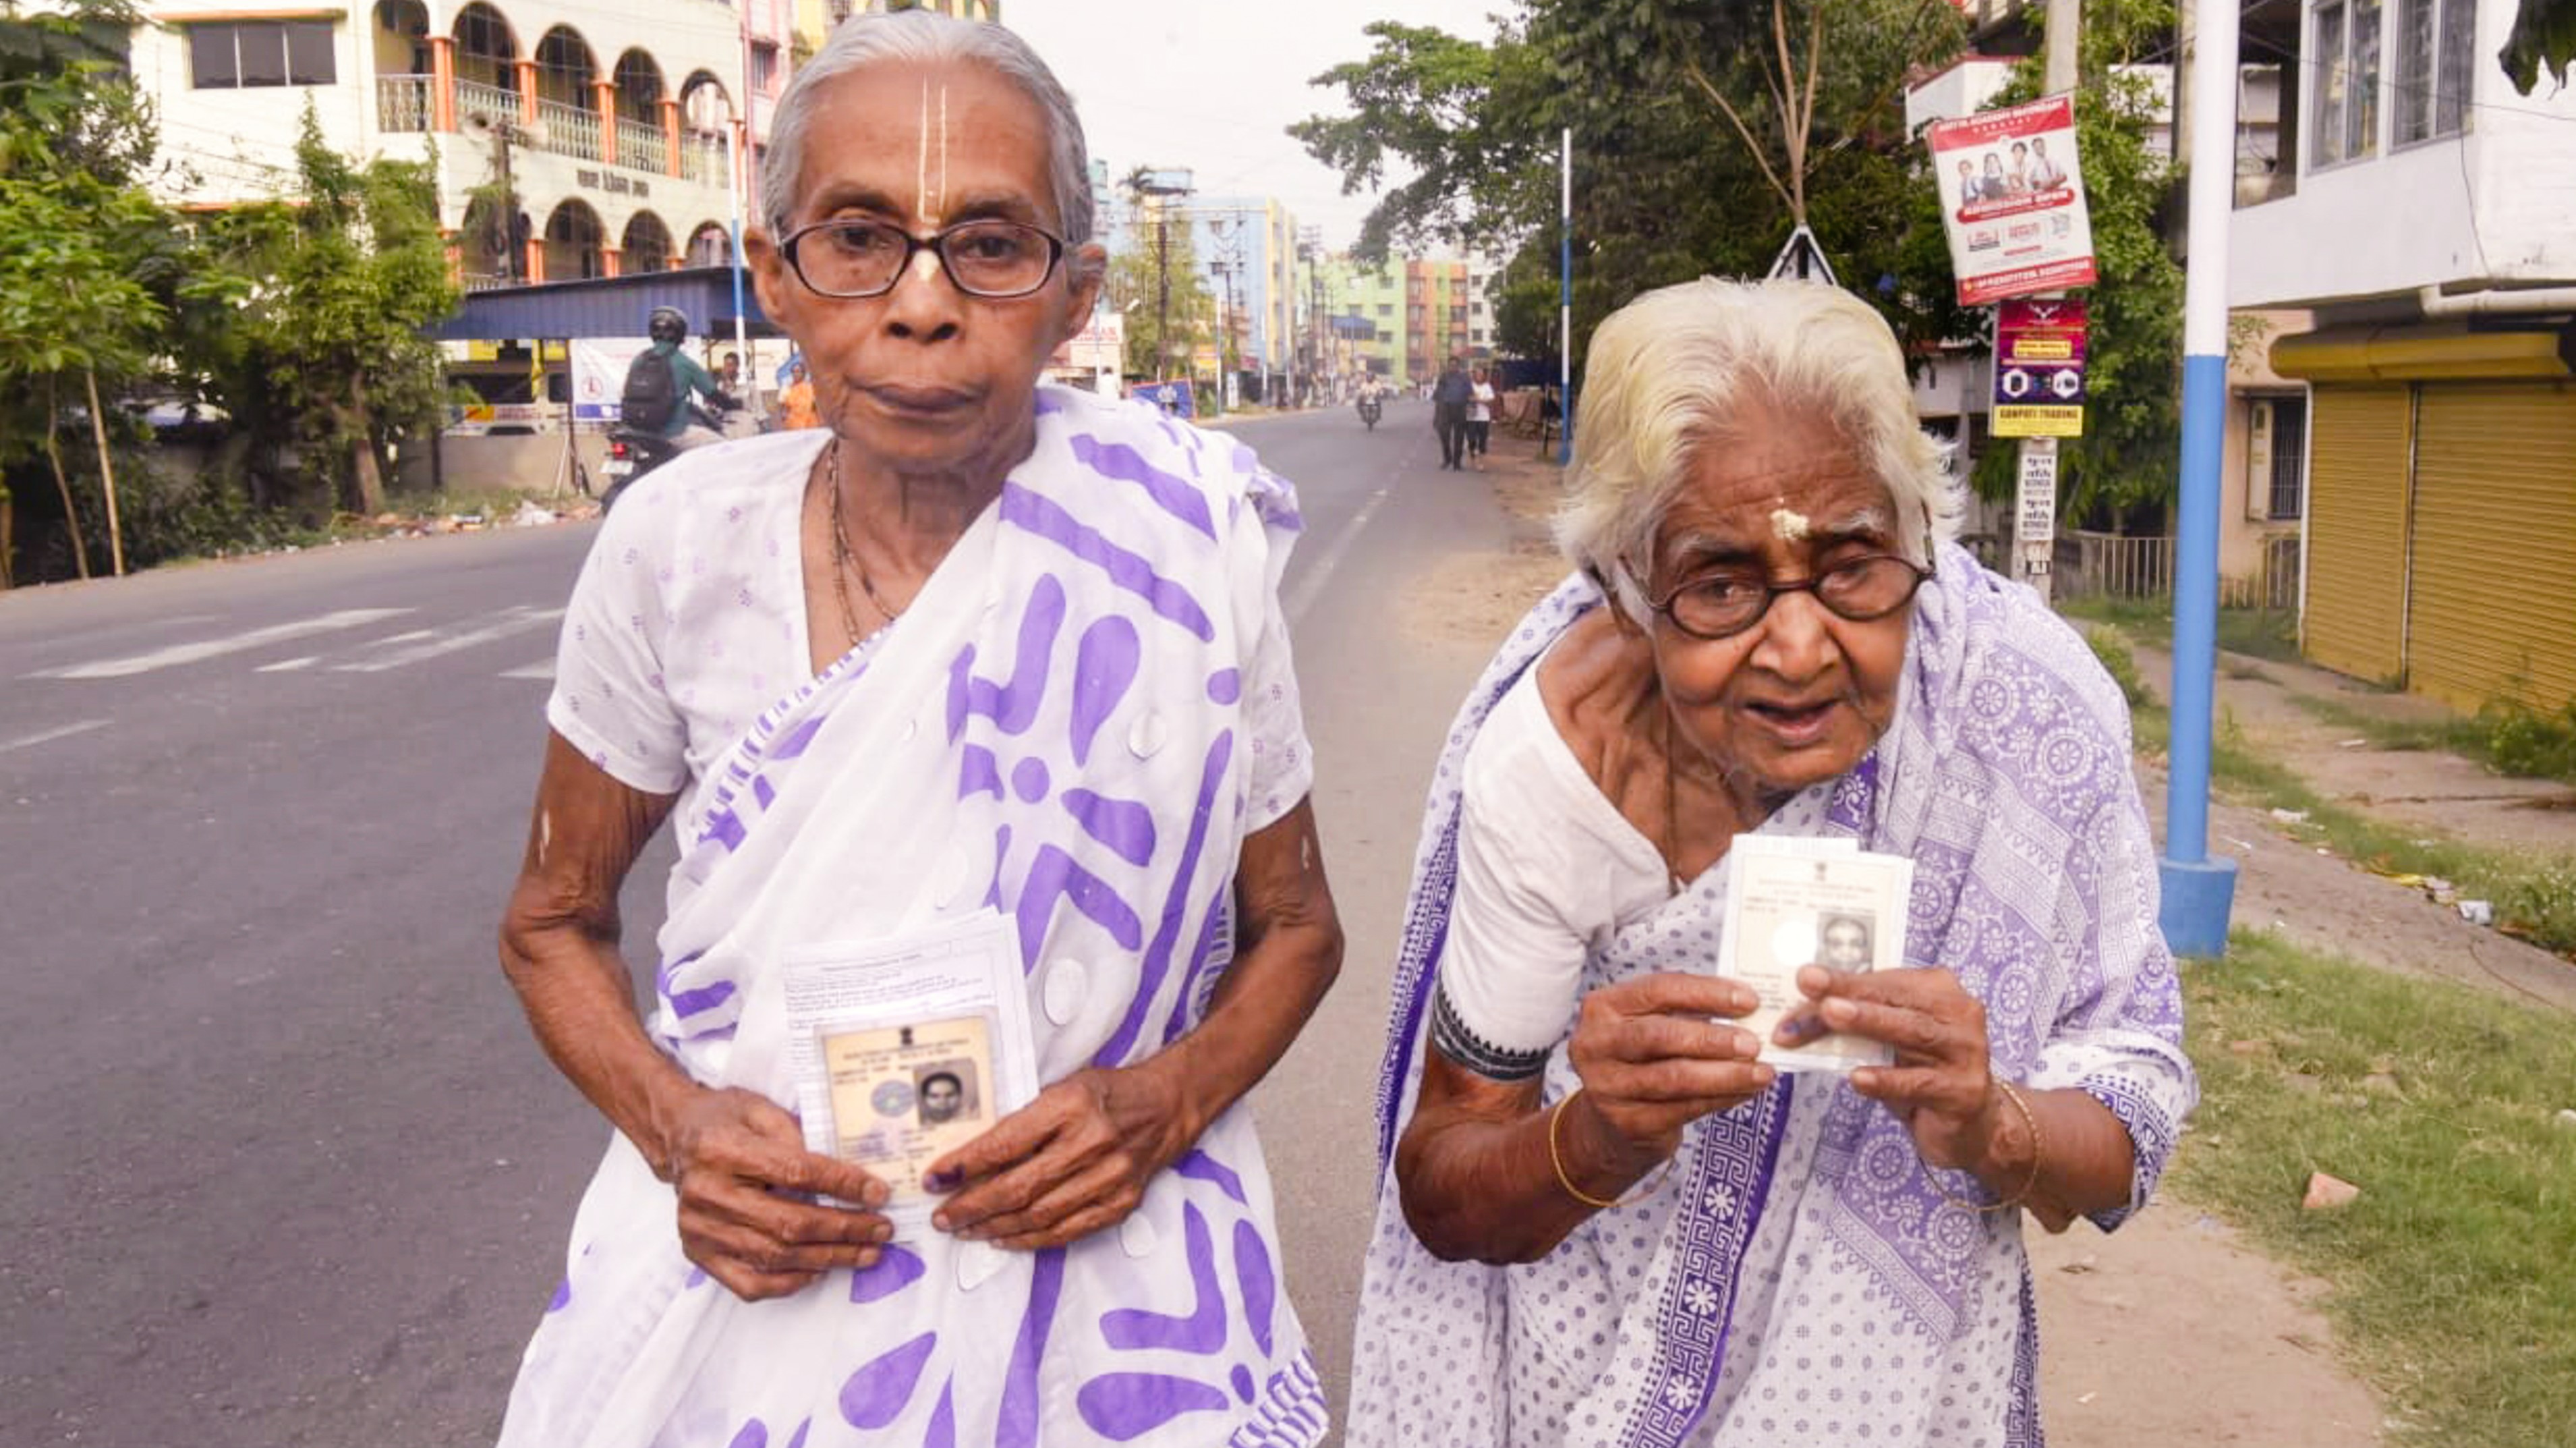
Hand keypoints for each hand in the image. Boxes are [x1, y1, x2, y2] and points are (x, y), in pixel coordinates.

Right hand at [664, 1085, 895, 1300]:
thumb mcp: (760, 1108)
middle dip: (844, 1230)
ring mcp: (700, 1231)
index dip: (841, 1186)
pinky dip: (791, 1282)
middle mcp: (706, 1195)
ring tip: (866, 1253)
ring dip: (828, 1259)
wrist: (676, 1140)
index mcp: (721, 1150)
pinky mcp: (699, 1255)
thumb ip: (799, 1134)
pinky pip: (750, 1283)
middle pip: (787, 1223)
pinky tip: (821, 1270)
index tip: (878, 1193)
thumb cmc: (724, 1120)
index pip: (793, 1173)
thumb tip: (848, 1173)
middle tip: (882, 1229)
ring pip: (775, 1257)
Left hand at [923, 1061, 1197, 1249]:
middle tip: (943, 1217)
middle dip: (971, 1206)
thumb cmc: (1105, 1094)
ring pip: (1039, 1215)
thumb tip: (968, 1160)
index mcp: (1071, 1104)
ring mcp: (1111, 1177)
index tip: (934, 1179)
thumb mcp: (1061, 1090)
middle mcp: (1092, 1142)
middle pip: (1019, 1186)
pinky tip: (1003, 1238)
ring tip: (965, 1230)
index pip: (1006, 1143)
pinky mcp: (1122, 1203)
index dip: (964, 1165)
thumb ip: (1022, 1122)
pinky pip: (1067, 1231)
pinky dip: (1030, 1239)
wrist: (1166, 1105)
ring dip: (994, 1227)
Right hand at [1564, 972, 1773, 1173]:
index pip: (1658, 989)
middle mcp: (1597, 1044)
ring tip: (1762, 1072)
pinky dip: (1721, 1098)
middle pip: (1662, 1035)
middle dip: (1714, 1039)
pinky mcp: (1627, 1122)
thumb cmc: (1641, 1060)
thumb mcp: (1647, 1025)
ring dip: (1726, 1074)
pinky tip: (1746, 1091)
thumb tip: (1748, 1009)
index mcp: (1603, 1007)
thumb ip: (1685, 1012)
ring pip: (1675, 1077)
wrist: (1609, 1122)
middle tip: (1754, 1043)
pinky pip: (1683, 1108)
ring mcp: (1607, 1086)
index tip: (1749, 1001)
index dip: (1706, 993)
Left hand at [1779, 965, 1999, 1171]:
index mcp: (1940, 990)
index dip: (1843, 980)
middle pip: (1896, 1001)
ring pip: (1912, 1033)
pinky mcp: (1964, 1092)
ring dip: (1868, 1022)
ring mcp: (1967, 1052)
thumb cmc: (1921, 1072)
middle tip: (1810, 984)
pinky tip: (1857, 1078)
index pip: (1885, 981)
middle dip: (1850, 992)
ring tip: (1830, 1014)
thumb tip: (1797, 1015)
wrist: (1971, 1126)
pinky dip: (1886, 1079)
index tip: (1804, 976)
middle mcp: (1960, 1014)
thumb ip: (1854, 1024)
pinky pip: (1919, 1082)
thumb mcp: (1887, 1043)